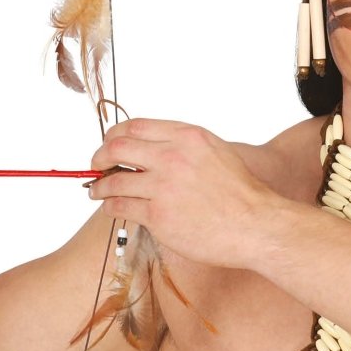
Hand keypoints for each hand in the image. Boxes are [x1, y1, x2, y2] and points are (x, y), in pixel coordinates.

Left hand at [88, 118, 285, 268]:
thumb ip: (184, 145)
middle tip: (95, 166)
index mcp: (187, 136)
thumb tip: (152, 147)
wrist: (255, 224)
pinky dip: (110, 205)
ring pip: (114, 179)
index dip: (114, 135)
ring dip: (99, 185)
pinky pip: (121, 205)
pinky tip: (110, 207)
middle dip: (99, 157)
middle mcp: (172, 156)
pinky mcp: (158, 215)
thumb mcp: (215, 151)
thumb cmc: (241, 193)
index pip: (135, 126)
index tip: (109, 145)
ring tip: (96, 190)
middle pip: (116, 148)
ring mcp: (163, 186)